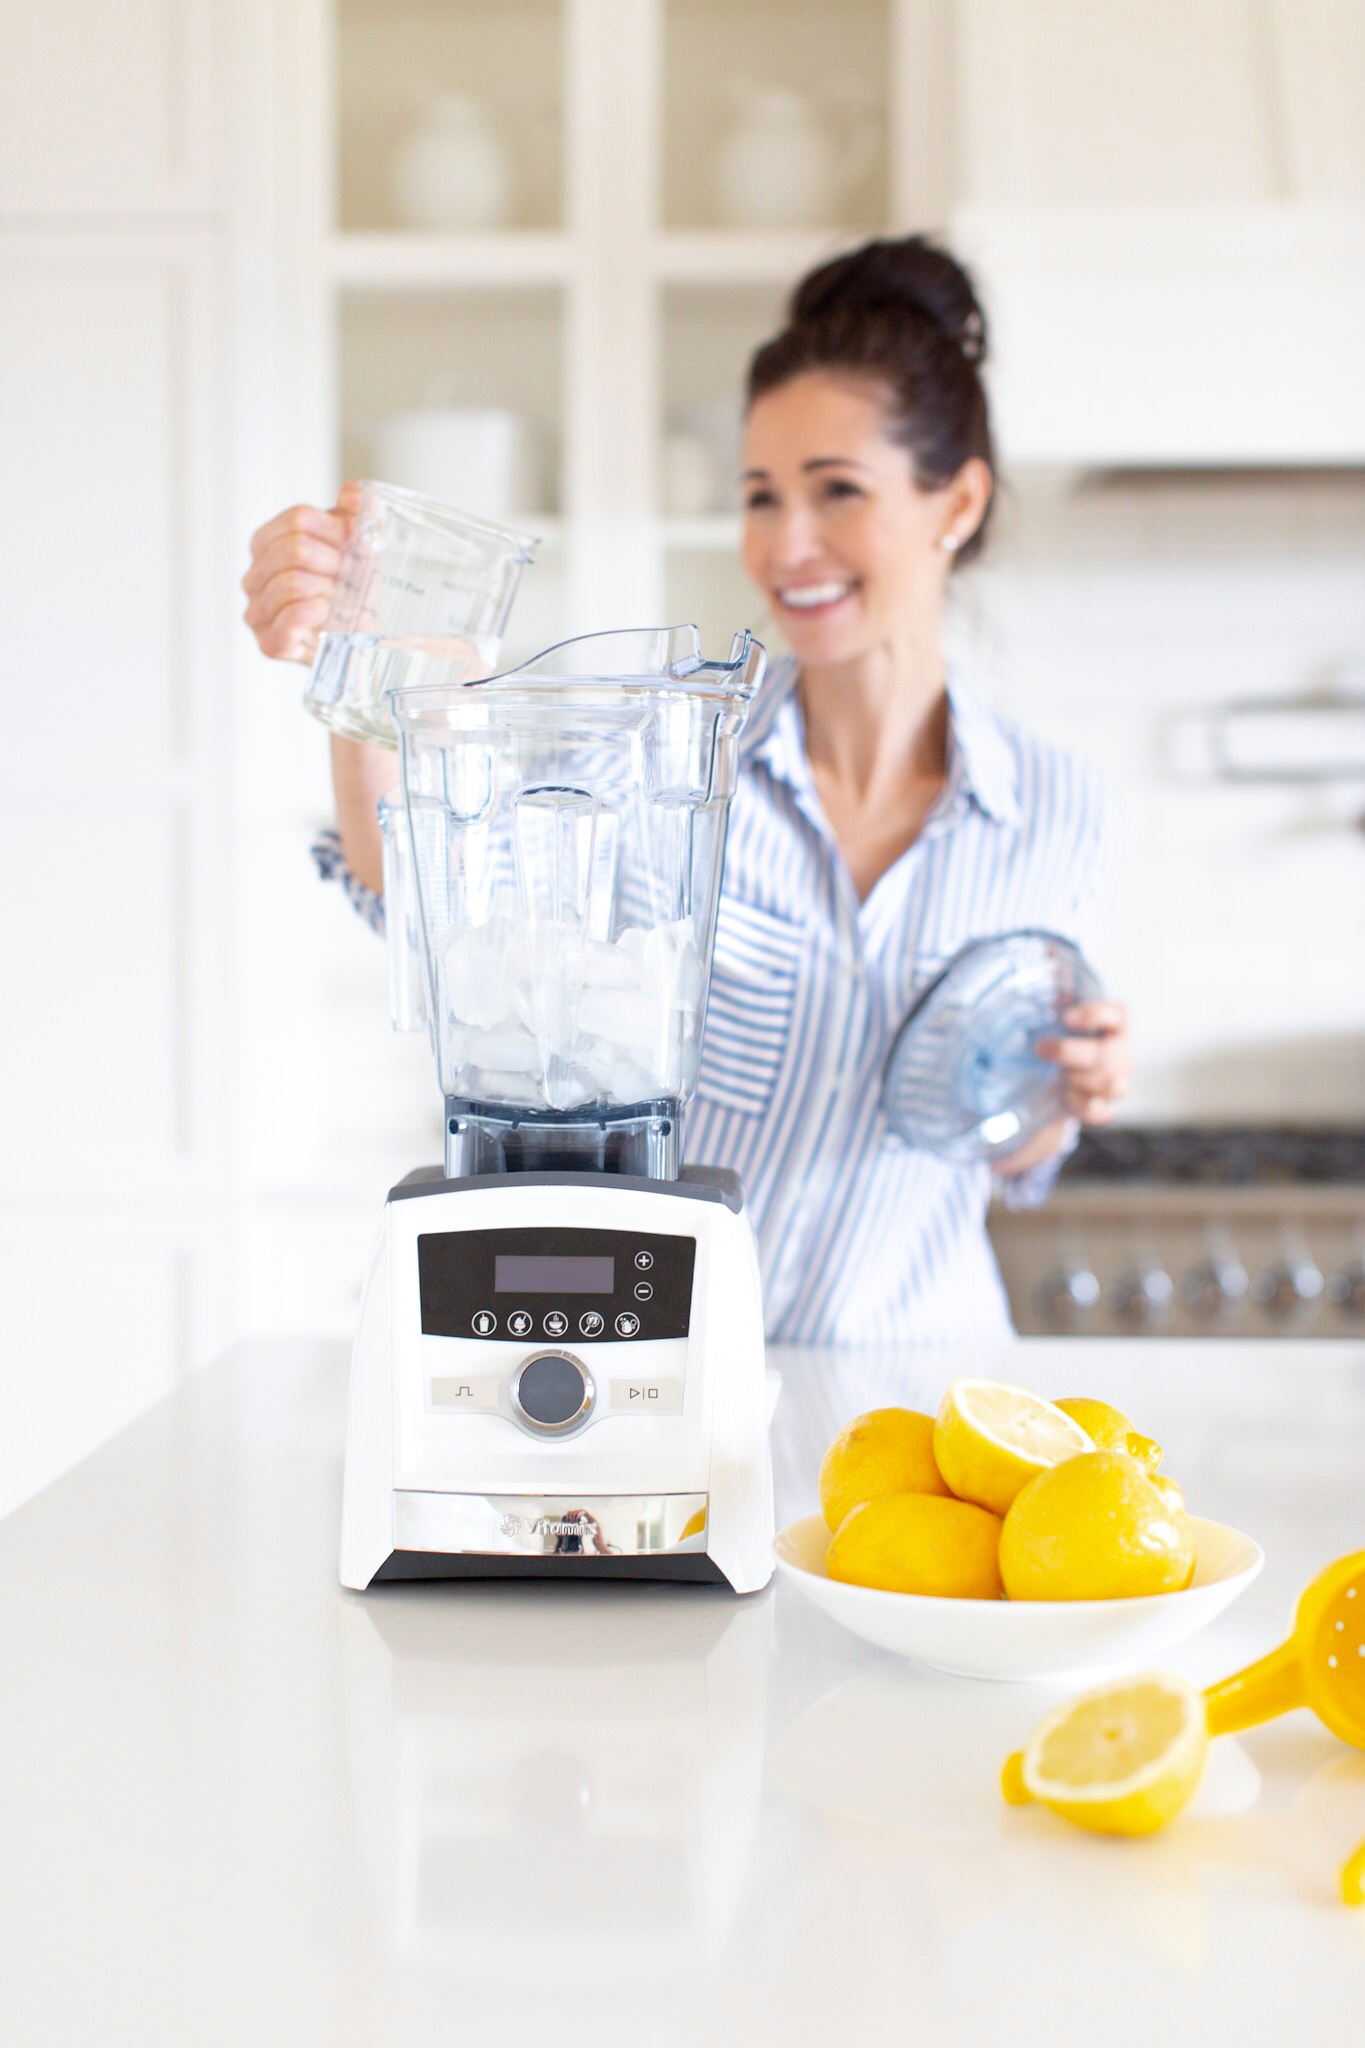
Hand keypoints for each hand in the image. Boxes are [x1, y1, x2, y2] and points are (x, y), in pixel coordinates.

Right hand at [240, 481, 361, 663]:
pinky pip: (288, 621)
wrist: (360, 636)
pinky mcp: (269, 643)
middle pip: (294, 550)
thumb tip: (356, 494)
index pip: (296, 519)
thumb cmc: (352, 589)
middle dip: (333, 562)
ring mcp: (257, 611)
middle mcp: (254, 576)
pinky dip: (314, 613)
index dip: (334, 530)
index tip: (354, 545)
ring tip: (342, 598)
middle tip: (351, 576)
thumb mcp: (355, 544)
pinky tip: (327, 612)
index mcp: (266, 543)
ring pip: (292, 583)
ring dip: (329, 590)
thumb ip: (355, 512)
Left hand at [1035, 999, 1130, 1125]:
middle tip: (1041, 1048)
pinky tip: (1066, 1097)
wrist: (1058, 1086)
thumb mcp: (1057, 1020)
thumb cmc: (1063, 1045)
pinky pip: (1103, 1112)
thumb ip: (1058, 991)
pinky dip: (1082, 1105)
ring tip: (1058, 1076)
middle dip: (1070, 1052)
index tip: (1066, 1018)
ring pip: (1111, 1084)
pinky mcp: (1107, 1109)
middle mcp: (1121, 1056)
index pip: (1119, 1015)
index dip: (1096, 1015)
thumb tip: (1050, 957)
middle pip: (1108, 1055)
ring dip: (1077, 1079)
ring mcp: (1118, 1084)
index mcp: (1113, 1029)